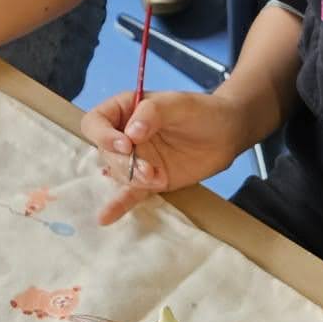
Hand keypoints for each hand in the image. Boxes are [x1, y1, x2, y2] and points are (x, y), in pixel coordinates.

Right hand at [80, 90, 243, 223]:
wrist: (227, 134)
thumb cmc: (201, 111)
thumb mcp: (178, 103)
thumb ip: (152, 112)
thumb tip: (131, 134)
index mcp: (124, 110)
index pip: (95, 123)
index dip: (103, 135)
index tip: (126, 144)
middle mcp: (124, 135)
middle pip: (105, 153)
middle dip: (124, 163)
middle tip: (148, 169)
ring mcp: (137, 159)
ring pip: (118, 174)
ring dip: (133, 179)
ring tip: (157, 177)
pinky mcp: (150, 180)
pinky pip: (128, 194)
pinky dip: (117, 206)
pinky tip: (105, 218)